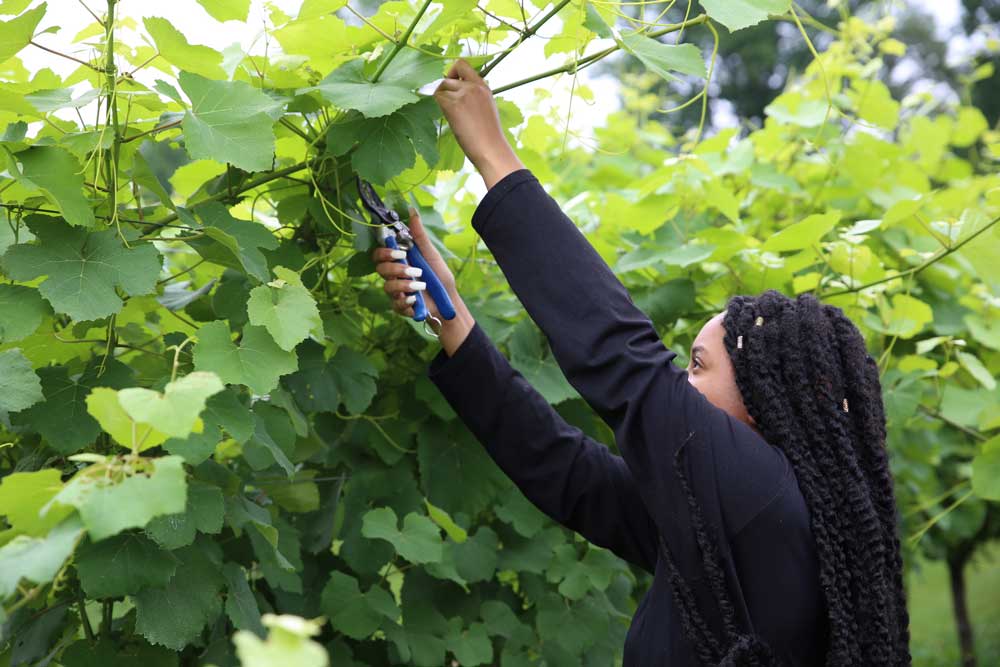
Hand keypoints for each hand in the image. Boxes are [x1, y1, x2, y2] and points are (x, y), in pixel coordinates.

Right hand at [372, 207, 455, 320]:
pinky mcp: (399, 307)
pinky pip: (395, 304)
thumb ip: (419, 235)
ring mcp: (396, 291)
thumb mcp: (430, 254)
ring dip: (404, 284)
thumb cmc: (439, 277)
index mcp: (400, 260)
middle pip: (380, 268)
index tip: (399, 252)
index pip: (380, 253)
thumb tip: (412, 210)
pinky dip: (406, 301)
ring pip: (387, 286)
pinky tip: (416, 299)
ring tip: (420, 284)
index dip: (383, 252)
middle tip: (411, 269)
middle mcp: (394, 275)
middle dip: (394, 268)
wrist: (448, 302)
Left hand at [433, 59, 524, 188]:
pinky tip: (451, 119)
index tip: (452, 84)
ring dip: (442, 100)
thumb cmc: (489, 135)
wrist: (491, 148)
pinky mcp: (454, 106)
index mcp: (483, 86)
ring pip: (441, 88)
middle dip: (445, 90)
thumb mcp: (487, 107)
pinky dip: (440, 107)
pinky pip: (438, 98)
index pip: (462, 64)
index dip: (452, 72)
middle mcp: (473, 87)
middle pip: (447, 78)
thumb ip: (474, 95)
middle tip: (450, 106)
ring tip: (454, 116)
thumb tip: (457, 93)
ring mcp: (463, 95)